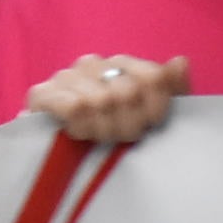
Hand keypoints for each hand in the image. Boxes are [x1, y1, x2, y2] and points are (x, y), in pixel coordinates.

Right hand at [24, 54, 188, 144]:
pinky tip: (78, 134)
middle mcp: (93, 63)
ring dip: (103, 129)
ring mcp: (66, 76)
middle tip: (119, 138)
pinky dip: (82, 126)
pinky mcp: (41, 94)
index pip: (153, 77)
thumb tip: (180, 62)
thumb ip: (170, 90)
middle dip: (128, 125)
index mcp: (122, 65)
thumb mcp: (149, 117)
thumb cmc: (110, 137)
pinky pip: (74, 107)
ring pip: (101, 100)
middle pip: (128, 92)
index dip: (155, 109)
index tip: (149, 127)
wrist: (56, 161)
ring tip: (98, 138)